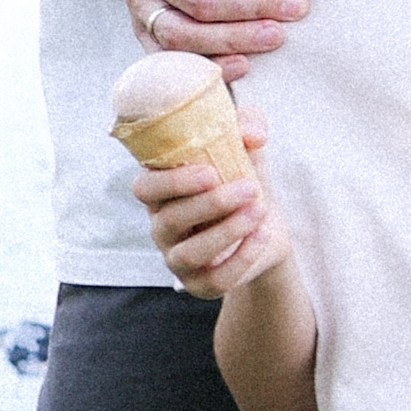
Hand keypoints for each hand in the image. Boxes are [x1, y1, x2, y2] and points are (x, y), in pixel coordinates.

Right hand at [134, 113, 291, 296]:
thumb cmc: (244, 179)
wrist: (267, 226)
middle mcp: (162, 226)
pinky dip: (241, 258)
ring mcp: (177, 259)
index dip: (171, 182)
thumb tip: (252, 133)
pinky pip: (214, 281)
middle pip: (168, 220)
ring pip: (188, 253)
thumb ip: (248, 126)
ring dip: (227, 231)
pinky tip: (262, 235)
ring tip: (259, 210)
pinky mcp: (200, 284)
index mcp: (162, 191)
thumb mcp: (248, 149)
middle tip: (249, 188)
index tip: (210, 172)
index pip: (143, 188)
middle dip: (211, 204)